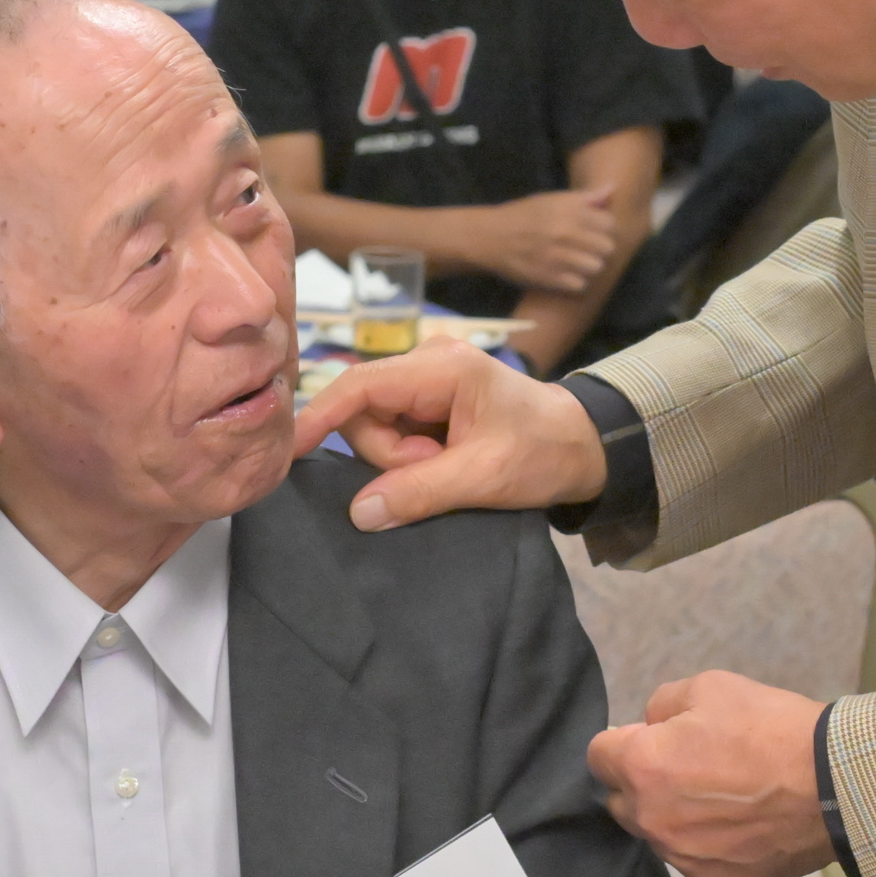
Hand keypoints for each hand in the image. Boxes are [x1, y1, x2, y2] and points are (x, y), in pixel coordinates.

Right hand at [294, 340, 608, 530]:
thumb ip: (420, 492)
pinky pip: (395, 434)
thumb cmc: (545, 451)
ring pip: (376, 428)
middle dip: (391, 455)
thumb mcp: (485, 477)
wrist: (585, 446)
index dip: (320, 418)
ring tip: (452, 467)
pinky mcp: (429, 401)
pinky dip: (412, 457)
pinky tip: (444, 461)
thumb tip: (360, 512)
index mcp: (441, 367)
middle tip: (439, 469)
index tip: (289, 449)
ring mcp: (427, 381)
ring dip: (404, 460)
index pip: (358, 387)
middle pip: (364, 414)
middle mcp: (428, 364)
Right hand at [471, 187, 623, 294]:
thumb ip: (584, 197)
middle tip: (586, 248)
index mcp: (568, 209)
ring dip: (589, 266)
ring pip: (596, 267)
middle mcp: (564, 231)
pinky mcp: (548, 277)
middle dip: (599, 248)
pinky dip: (575, 281)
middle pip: (607, 247)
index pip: (609, 223)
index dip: (603, 228)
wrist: (490, 237)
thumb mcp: (552, 199)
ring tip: (578, 262)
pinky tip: (566, 274)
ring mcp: (557, 255)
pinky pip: (579, 284)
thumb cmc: (524, 215)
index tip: (592, 230)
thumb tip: (612, 188)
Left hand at [591, 670, 831, 876]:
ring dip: (675, 817)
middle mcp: (651, 821)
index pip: (597, 756)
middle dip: (643, 782)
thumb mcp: (712, 687)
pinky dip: (710, 845)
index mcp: (643, 769)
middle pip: (622, 801)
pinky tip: (743, 827)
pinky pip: (696, 861)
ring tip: (725, 799)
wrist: (835, 785)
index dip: (624, 741)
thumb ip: (663, 705)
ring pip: (659, 835)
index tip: (656, 738)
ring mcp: (684, 859)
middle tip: (691, 766)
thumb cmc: (770, 729)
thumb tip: (651, 728)